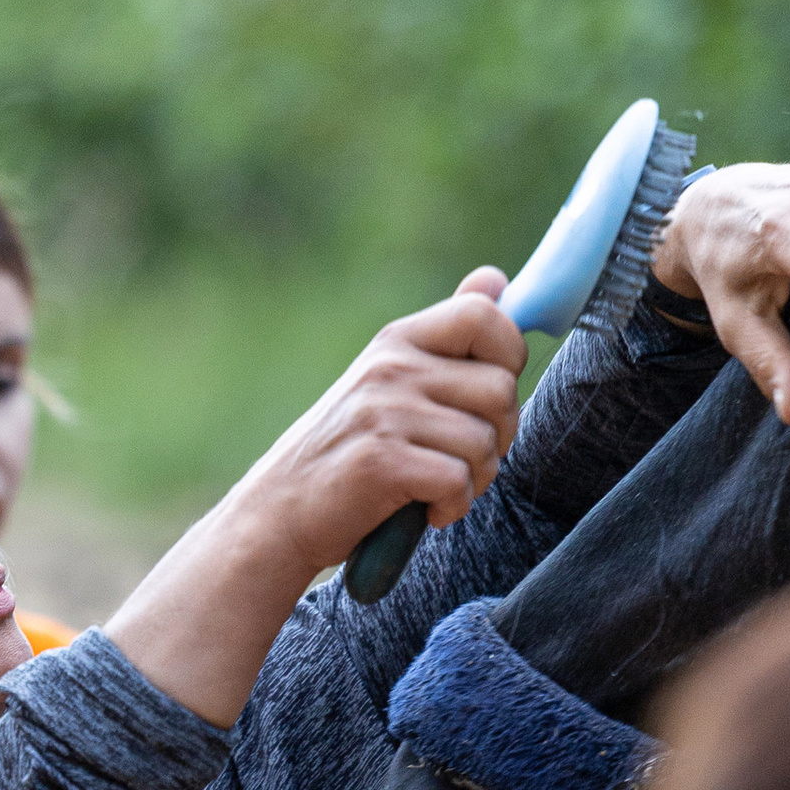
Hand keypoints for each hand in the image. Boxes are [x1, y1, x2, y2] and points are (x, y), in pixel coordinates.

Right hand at [244, 268, 525, 571]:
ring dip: (477, 479)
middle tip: (464, 458)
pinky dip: (454, 507)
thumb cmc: (348, 450)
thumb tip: (495, 278)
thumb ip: (447, 336)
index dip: (508, 355)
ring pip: (484, 442)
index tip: (487, 397)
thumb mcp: (390, 381)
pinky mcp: (380, 462)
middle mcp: (389, 369)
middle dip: (500, 435)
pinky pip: (458, 480)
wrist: (280, 511)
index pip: (482, 315)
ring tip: (441, 487)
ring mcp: (382, 413)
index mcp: (396, 341)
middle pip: (500, 389)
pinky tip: (429, 511)